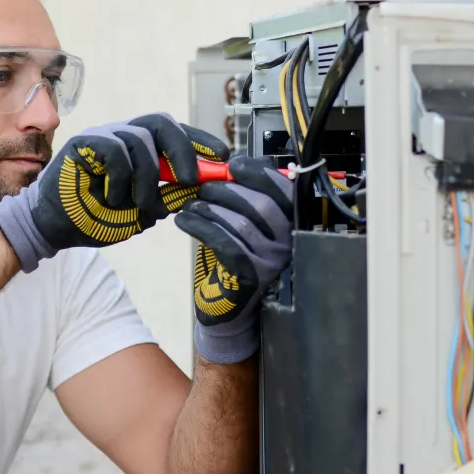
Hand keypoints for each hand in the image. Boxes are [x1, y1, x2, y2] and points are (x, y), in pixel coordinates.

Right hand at [0, 113, 229, 271]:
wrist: (56, 228)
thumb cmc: (96, 218)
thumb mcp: (142, 213)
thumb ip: (168, 198)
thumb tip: (200, 188)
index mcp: (140, 150)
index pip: (175, 133)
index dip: (201, 141)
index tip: (223, 157)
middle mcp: (123, 136)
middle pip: (162, 122)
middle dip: (183, 148)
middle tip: (191, 178)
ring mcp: (103, 136)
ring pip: (140, 139)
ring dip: (146, 178)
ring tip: (138, 204)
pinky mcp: (84, 142)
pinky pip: (115, 149)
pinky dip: (121, 177)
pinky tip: (112, 196)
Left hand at [173, 155, 292, 363]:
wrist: (228, 308)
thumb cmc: (234, 259)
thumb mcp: (244, 223)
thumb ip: (243, 197)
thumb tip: (225, 166)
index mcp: (290, 224)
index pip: (284, 189)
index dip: (258, 172)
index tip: (232, 164)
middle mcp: (287, 243)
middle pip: (261, 204)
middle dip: (226, 189)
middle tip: (202, 187)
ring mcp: (270, 261)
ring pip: (239, 222)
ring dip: (208, 208)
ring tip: (190, 205)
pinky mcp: (248, 276)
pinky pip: (223, 242)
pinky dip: (200, 226)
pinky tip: (184, 221)